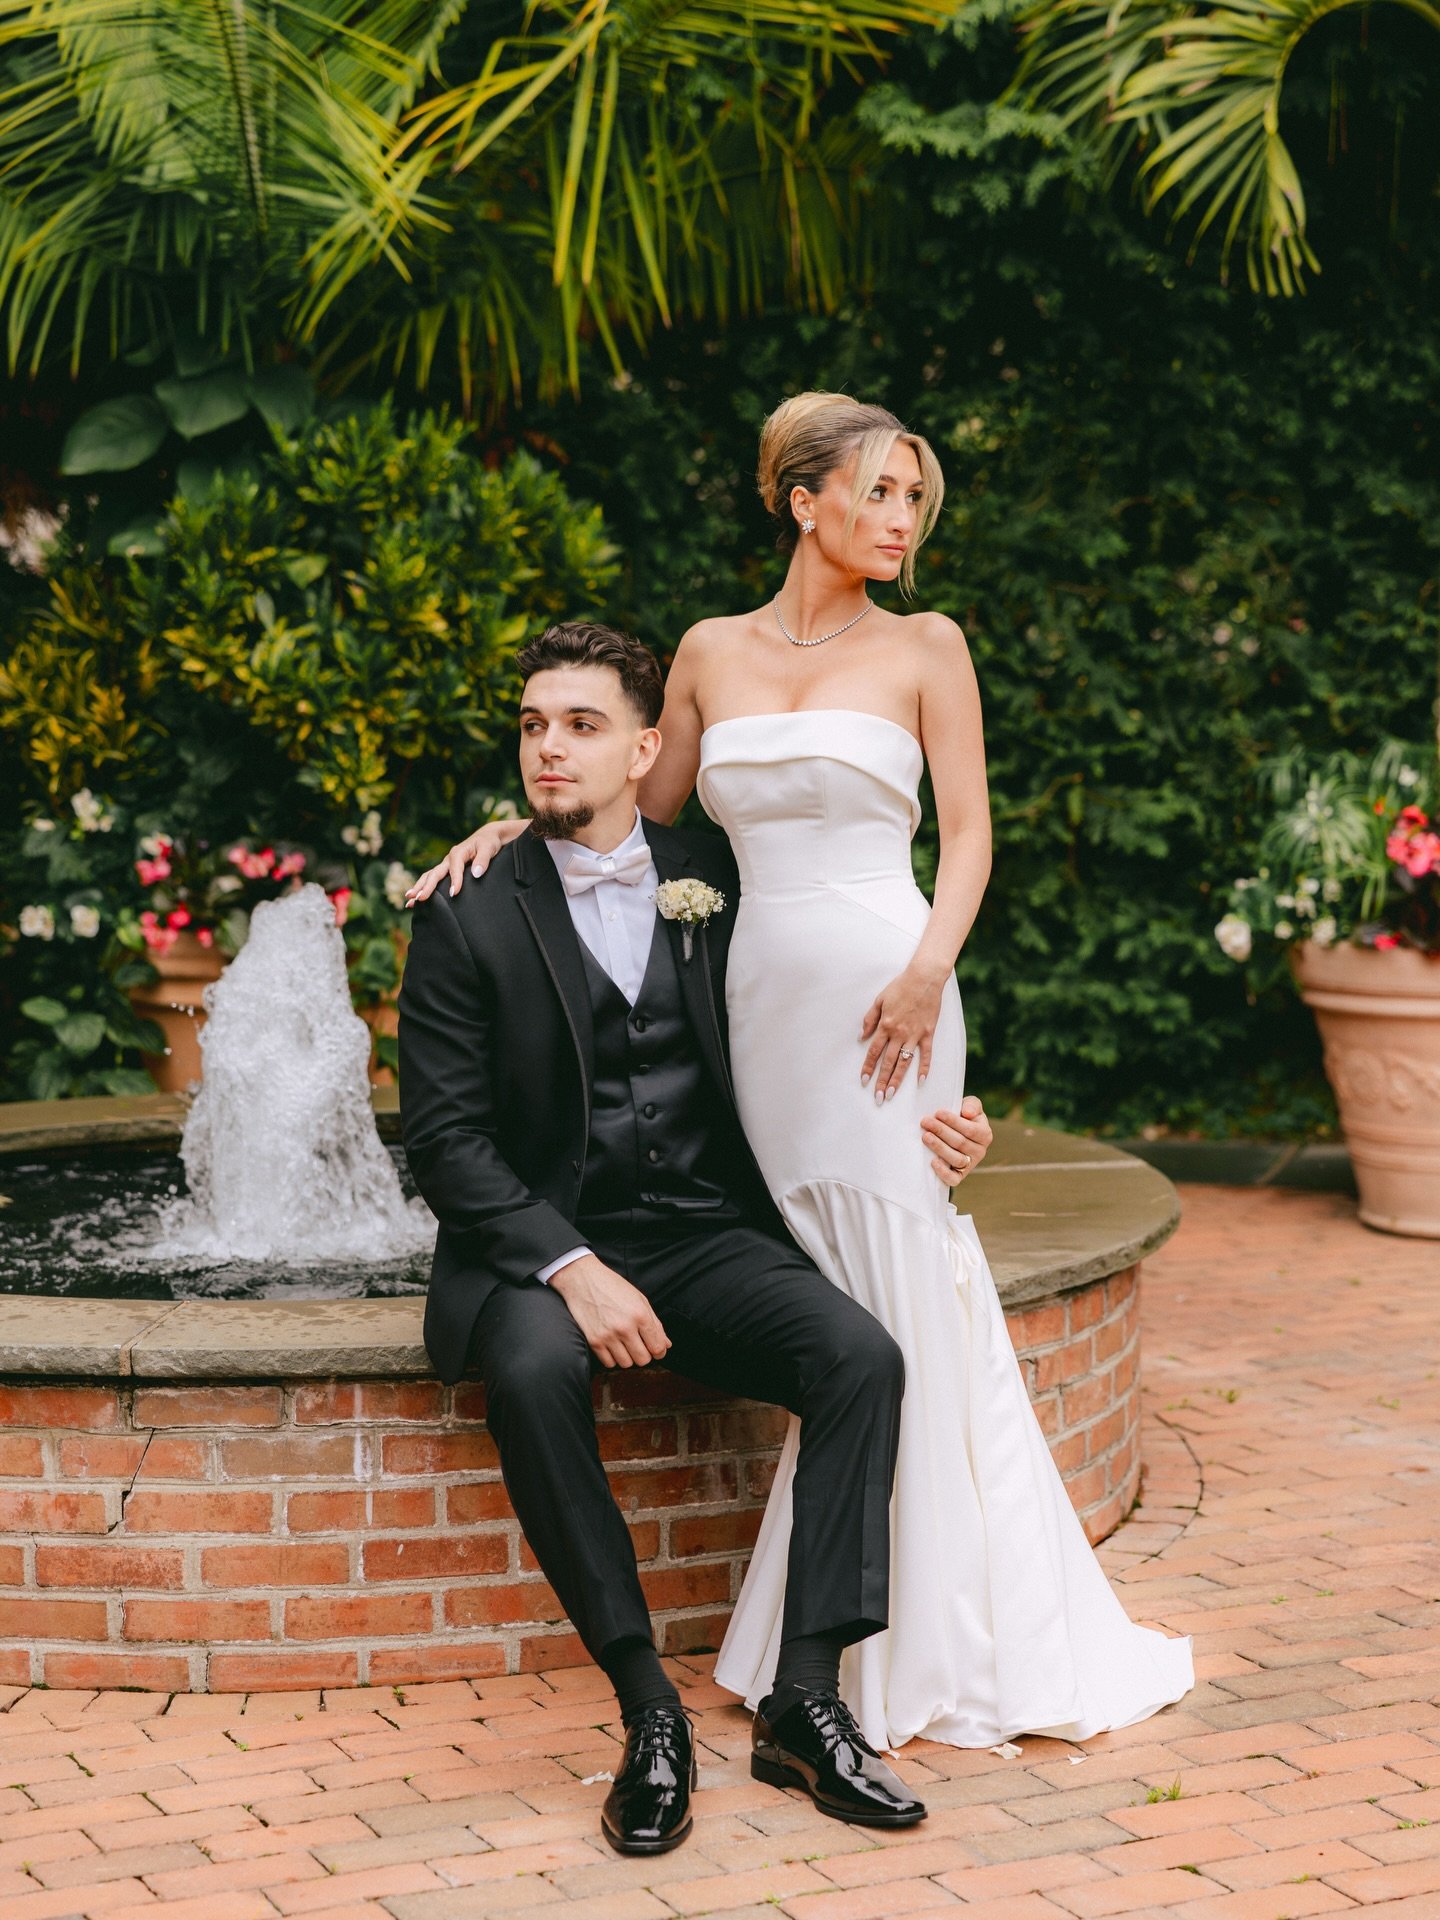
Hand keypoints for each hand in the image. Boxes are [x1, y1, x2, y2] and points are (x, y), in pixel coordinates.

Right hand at [404, 818, 528, 906]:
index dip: (455, 881)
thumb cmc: (488, 843)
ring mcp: (446, 865)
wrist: (486, 837)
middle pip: (435, 873)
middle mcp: (449, 859)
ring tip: (409, 901)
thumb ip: (483, 860)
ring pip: (429, 876)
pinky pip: (432, 879)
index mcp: (458, 852)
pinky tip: (415, 901)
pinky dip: (423, 888)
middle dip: (426, 886)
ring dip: (419, 888)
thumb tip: (476, 874)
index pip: (455, 868)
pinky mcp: (446, 870)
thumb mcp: (488, 848)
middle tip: (419, 898)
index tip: (454, 893)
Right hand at [550, 1254, 670, 1369]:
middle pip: (643, 1359)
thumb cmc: (613, 1286)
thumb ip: (655, 1323)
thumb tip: (666, 1345)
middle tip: (639, 1346)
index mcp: (640, 1315)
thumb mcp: (639, 1299)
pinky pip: (609, 1363)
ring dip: (628, 1357)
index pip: (657, 1347)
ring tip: (624, 1344)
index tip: (656, 1350)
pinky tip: (612, 1345)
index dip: (659, 1352)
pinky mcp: (594, 1341)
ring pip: (626, 1364)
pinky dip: (612, 1358)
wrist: (583, 1279)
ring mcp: (608, 1335)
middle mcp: (625, 1327)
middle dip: (644, 1355)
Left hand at [859, 963, 945, 1102]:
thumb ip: (870, 1019)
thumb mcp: (879, 1000)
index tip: (863, 1080)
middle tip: (877, 1097)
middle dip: (881, 1081)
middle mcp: (899, 1033)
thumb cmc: (901, 986)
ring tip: (891, 1094)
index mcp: (885, 1025)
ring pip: (904, 1063)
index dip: (868, 1067)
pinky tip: (921, 1081)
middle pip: (888, 1062)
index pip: (874, 1051)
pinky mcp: (928, 1034)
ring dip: (897, 1080)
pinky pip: (926, 1055)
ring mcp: (914, 1035)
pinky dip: (924, 1068)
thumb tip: (861, 1036)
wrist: (924, 978)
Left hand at [921, 1095, 992, 1186]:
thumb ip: (972, 1104)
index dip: (953, 1121)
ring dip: (939, 1147)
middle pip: (960, 1143)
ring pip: (956, 1159)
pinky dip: (943, 1172)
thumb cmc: (961, 1117)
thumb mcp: (969, 1106)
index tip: (938, 1113)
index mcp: (985, 1134)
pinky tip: (932, 1161)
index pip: (970, 1129)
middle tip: (925, 1122)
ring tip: (925, 1136)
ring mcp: (970, 1165)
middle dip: (941, 1131)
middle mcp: (980, 1152)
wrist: (954, 1133)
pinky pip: (953, 1179)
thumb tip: (968, 1113)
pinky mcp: (959, 1176)